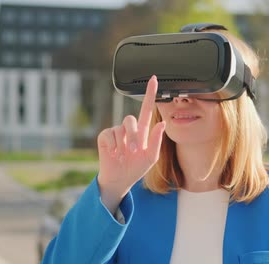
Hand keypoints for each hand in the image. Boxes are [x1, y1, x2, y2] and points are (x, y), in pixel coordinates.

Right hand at [97, 75, 165, 194]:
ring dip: (124, 143)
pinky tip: (114, 154)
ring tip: (124, 155)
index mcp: (142, 131)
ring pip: (120, 128)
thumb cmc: (136, 167)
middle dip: (133, 136)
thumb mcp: (151, 157)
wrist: (120, 178)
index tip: (154, 79)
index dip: (150, 94)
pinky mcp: (105, 136)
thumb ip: (157, 141)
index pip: (147, 109)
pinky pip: (110, 134)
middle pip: (130, 119)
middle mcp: (129, 128)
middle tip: (133, 151)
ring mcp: (116, 131)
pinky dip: (113, 146)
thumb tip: (162, 123)